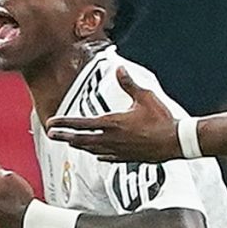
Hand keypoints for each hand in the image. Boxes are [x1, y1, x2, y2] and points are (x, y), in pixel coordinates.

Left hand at [47, 71, 187, 161]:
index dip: (64, 123)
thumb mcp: (145, 97)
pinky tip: (95, 153)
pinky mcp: (126, 158)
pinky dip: (96, 153)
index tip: (51, 123)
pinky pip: (105, 157)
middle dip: (64, 136)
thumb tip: (120, 69)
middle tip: (52, 134)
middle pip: (81, 139)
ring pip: (91, 150)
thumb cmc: (162, 120)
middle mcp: (111, 139)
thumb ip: (129, 84)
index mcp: (113, 123)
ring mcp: (118, 151)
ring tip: (70, 141)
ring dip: (79, 145)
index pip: (81, 124)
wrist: (175, 141)